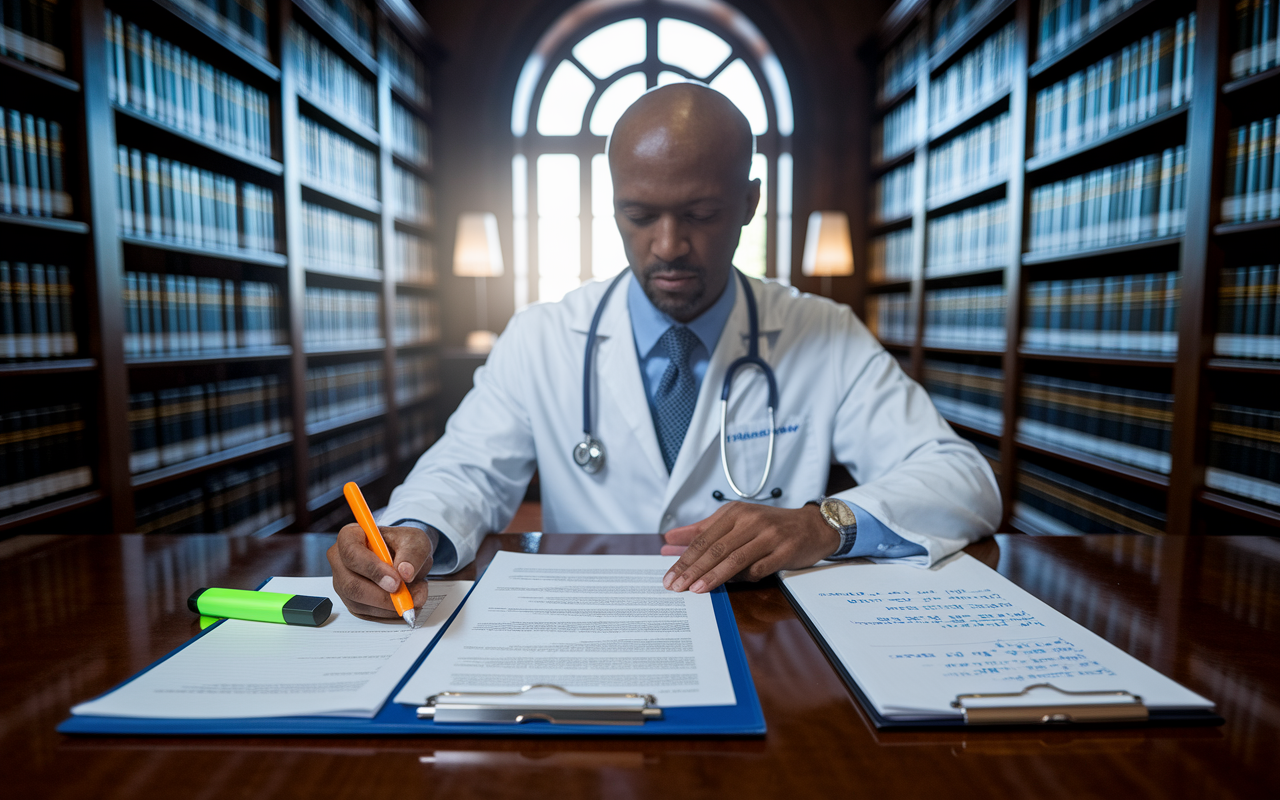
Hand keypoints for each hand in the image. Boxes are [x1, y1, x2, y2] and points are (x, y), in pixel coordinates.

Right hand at [327, 525, 433, 620]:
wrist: (405, 558)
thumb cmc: (404, 545)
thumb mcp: (415, 541)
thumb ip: (413, 554)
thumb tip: (405, 573)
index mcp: (349, 537)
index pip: (352, 553)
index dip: (373, 569)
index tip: (396, 581)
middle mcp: (340, 561)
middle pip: (351, 584)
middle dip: (382, 595)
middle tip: (407, 597)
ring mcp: (343, 583)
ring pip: (359, 603)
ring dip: (390, 605)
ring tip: (414, 595)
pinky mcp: (352, 602)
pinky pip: (367, 614)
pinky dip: (389, 613)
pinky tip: (404, 603)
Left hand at [661, 503, 839, 592]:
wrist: (813, 526)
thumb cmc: (770, 526)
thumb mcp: (735, 520)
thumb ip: (702, 530)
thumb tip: (669, 539)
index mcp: (735, 512)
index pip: (703, 538)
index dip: (684, 558)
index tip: (669, 576)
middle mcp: (750, 520)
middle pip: (715, 548)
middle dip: (692, 569)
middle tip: (675, 586)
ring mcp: (769, 535)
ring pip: (735, 558)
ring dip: (713, 576)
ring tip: (696, 589)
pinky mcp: (785, 550)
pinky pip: (759, 568)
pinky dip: (743, 578)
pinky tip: (730, 586)